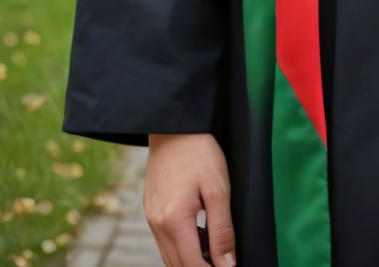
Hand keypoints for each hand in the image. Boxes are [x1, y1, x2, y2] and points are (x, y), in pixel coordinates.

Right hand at [144, 132, 236, 266]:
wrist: (174, 124)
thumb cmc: (199, 152)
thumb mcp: (218, 188)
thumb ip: (222, 230)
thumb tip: (227, 264)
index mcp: (174, 221)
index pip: (192, 266)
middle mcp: (158, 224)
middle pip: (178, 266)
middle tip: (223, 261)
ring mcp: (151, 218)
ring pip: (169, 256)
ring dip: (190, 260)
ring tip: (213, 250)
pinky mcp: (150, 209)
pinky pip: (164, 240)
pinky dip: (181, 246)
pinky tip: (199, 235)